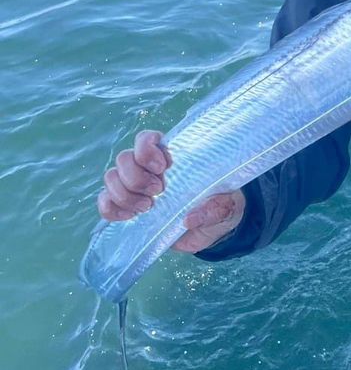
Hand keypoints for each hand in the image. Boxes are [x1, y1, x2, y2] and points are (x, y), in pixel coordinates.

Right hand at [98, 129, 245, 252]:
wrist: (211, 231)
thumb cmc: (219, 205)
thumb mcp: (226, 205)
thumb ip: (214, 209)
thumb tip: (189, 218)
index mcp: (172, 156)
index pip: (146, 139)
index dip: (147, 149)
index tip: (163, 168)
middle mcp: (148, 167)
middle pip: (124, 158)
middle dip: (135, 177)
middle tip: (158, 192)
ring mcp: (135, 187)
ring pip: (111, 177)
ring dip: (124, 194)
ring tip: (147, 208)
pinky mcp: (127, 207)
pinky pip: (106, 202)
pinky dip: (112, 209)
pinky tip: (130, 217)